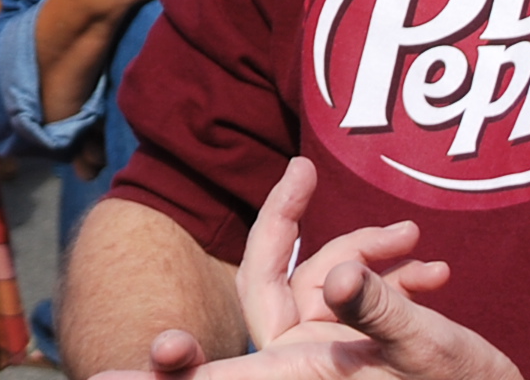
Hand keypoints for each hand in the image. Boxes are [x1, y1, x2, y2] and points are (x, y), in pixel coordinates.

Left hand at [99, 161, 516, 379]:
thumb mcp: (430, 351)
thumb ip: (380, 311)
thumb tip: (338, 276)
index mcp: (301, 370)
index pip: (215, 372)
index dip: (161, 376)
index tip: (98, 379)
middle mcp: (301, 360)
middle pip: (265, 280)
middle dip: (283, 224)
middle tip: (303, 169)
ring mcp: (326, 350)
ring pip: (314, 278)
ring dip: (361, 247)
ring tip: (418, 241)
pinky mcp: (352, 344)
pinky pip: (347, 293)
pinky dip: (382, 273)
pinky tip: (431, 268)